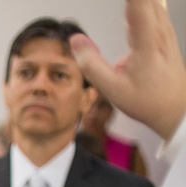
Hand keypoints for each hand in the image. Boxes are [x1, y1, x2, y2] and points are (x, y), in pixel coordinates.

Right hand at [70, 0, 185, 140]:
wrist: (176, 110)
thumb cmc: (147, 101)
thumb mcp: (113, 90)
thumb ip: (91, 64)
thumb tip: (76, 40)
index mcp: (147, 45)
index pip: (139, 6)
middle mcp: (160, 34)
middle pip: (148, 2)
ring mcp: (166, 34)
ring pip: (155, 4)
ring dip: (141, 1)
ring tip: (130, 0)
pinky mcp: (166, 36)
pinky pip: (157, 11)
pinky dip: (146, 4)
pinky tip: (143, 3)